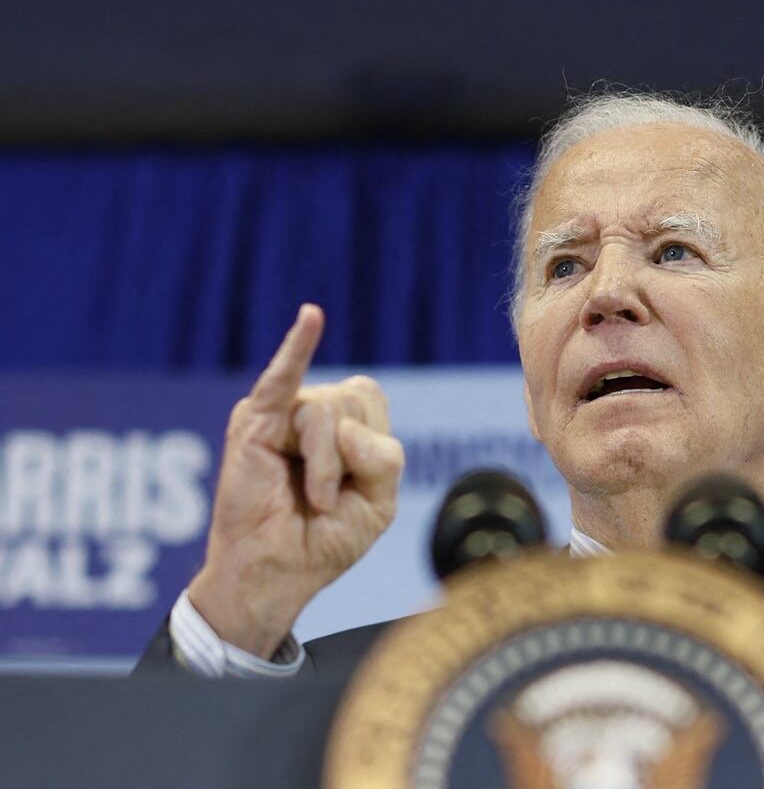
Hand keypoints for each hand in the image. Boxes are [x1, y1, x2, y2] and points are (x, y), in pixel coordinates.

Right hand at [188, 304, 404, 657]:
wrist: (277, 575)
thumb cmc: (323, 540)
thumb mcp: (378, 502)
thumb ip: (383, 457)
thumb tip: (342, 422)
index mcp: (343, 423)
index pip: (371, 399)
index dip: (371, 445)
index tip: (352, 489)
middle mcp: (310, 411)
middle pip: (354, 398)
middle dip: (349, 457)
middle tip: (326, 500)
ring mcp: (279, 413)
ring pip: (326, 411)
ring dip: (325, 467)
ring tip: (309, 499)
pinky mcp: (253, 424)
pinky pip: (281, 380)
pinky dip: (297, 347)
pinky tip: (312, 316)